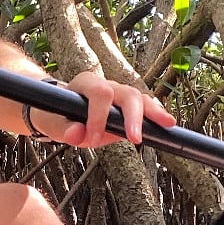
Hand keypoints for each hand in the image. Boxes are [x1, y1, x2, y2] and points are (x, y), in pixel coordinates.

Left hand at [29, 70, 175, 146]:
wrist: (61, 111)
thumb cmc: (59, 116)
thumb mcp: (55, 125)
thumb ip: (65, 130)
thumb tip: (76, 134)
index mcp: (86, 83)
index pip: (99, 94)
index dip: (98, 117)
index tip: (92, 141)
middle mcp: (106, 83)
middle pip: (126, 93)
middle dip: (132, 116)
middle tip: (135, 139)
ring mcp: (119, 92)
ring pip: (139, 97)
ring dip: (153, 111)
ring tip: (167, 124)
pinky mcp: (128, 104)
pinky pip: (144, 105)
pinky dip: (155, 113)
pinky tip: (167, 124)